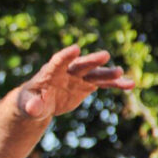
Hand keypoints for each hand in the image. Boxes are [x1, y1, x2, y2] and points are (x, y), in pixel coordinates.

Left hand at [18, 45, 134, 119]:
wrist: (38, 103)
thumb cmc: (29, 102)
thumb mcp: (27, 106)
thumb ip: (31, 105)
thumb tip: (33, 108)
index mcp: (49, 73)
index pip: (57, 62)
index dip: (65, 56)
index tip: (75, 48)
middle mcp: (65, 72)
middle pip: (79, 65)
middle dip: (91, 60)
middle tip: (105, 55)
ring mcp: (77, 77)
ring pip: (94, 73)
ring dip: (107, 73)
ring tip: (120, 73)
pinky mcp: (86, 84)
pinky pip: (103, 83)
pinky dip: (115, 84)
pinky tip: (130, 84)